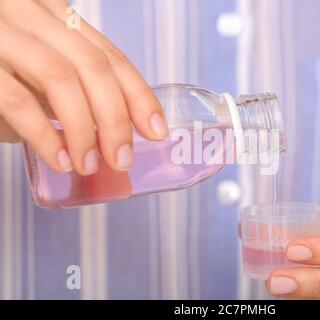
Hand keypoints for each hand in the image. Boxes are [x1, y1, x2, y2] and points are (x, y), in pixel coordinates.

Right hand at [0, 0, 167, 174]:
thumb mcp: (34, 70)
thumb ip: (69, 91)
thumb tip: (109, 135)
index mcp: (54, 17)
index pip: (110, 55)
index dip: (139, 94)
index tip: (156, 130)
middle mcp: (30, 15)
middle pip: (93, 65)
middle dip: (117, 118)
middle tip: (123, 158)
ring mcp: (0, 33)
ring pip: (61, 77)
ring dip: (84, 129)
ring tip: (91, 165)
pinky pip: (17, 101)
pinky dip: (45, 135)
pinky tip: (60, 159)